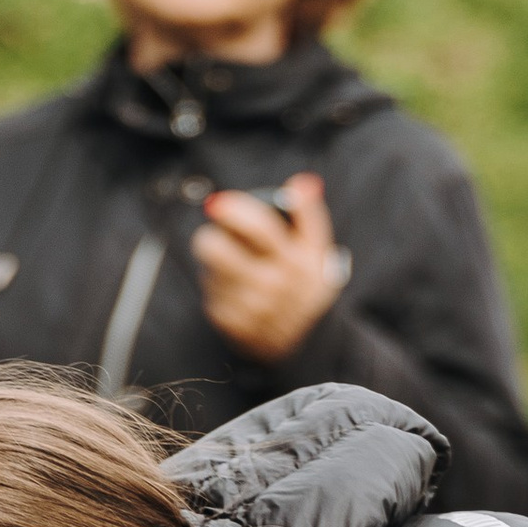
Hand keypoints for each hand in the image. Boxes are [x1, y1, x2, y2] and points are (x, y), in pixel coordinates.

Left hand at [193, 171, 346, 365]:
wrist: (303, 343)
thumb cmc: (305, 285)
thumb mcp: (318, 250)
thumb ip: (310, 214)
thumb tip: (303, 183)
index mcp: (293, 261)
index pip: (258, 227)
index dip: (234, 210)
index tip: (217, 203)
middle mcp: (271, 286)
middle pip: (216, 248)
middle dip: (210, 237)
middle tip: (218, 236)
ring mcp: (249, 308)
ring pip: (209, 270)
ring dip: (215, 264)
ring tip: (235, 268)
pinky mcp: (231, 323)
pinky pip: (209, 293)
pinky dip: (217, 287)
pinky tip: (234, 291)